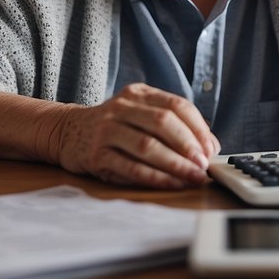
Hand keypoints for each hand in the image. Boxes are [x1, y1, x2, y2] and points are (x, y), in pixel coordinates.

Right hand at [54, 83, 220, 189]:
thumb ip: (172, 125)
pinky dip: (155, 177)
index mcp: (138, 94)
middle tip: (204, 165)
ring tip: (194, 177)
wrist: (67, 131)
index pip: (176, 105)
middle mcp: (121, 108)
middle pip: (163, 123)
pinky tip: (172, 183)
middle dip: (188, 146)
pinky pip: (131, 168)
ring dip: (175, 164)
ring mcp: (107, 131)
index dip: (198, 128)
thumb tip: (209, 147)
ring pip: (148, 147)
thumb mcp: (139, 114)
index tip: (211, 148)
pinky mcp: (97, 155)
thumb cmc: (115, 126)